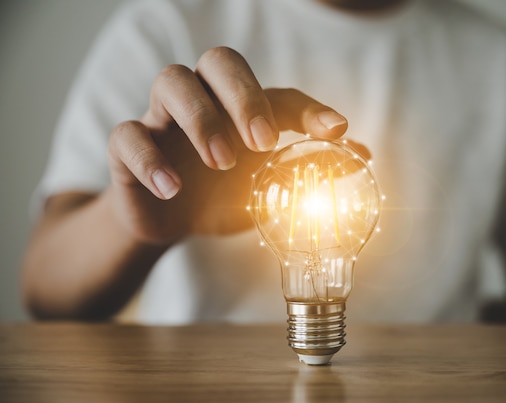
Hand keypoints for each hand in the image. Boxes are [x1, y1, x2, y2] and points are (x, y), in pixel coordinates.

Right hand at [107, 47, 348, 243]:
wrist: (169, 222)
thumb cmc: (221, 195)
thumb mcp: (265, 187)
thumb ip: (305, 169)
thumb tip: (362, 156)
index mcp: (240, 109)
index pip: (278, 91)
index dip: (309, 109)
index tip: (337, 132)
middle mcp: (203, 102)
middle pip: (217, 61)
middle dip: (244, 96)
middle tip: (263, 143)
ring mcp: (162, 121)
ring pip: (171, 81)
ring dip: (201, 119)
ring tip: (223, 162)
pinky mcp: (127, 150)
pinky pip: (126, 136)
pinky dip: (150, 159)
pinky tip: (173, 189)